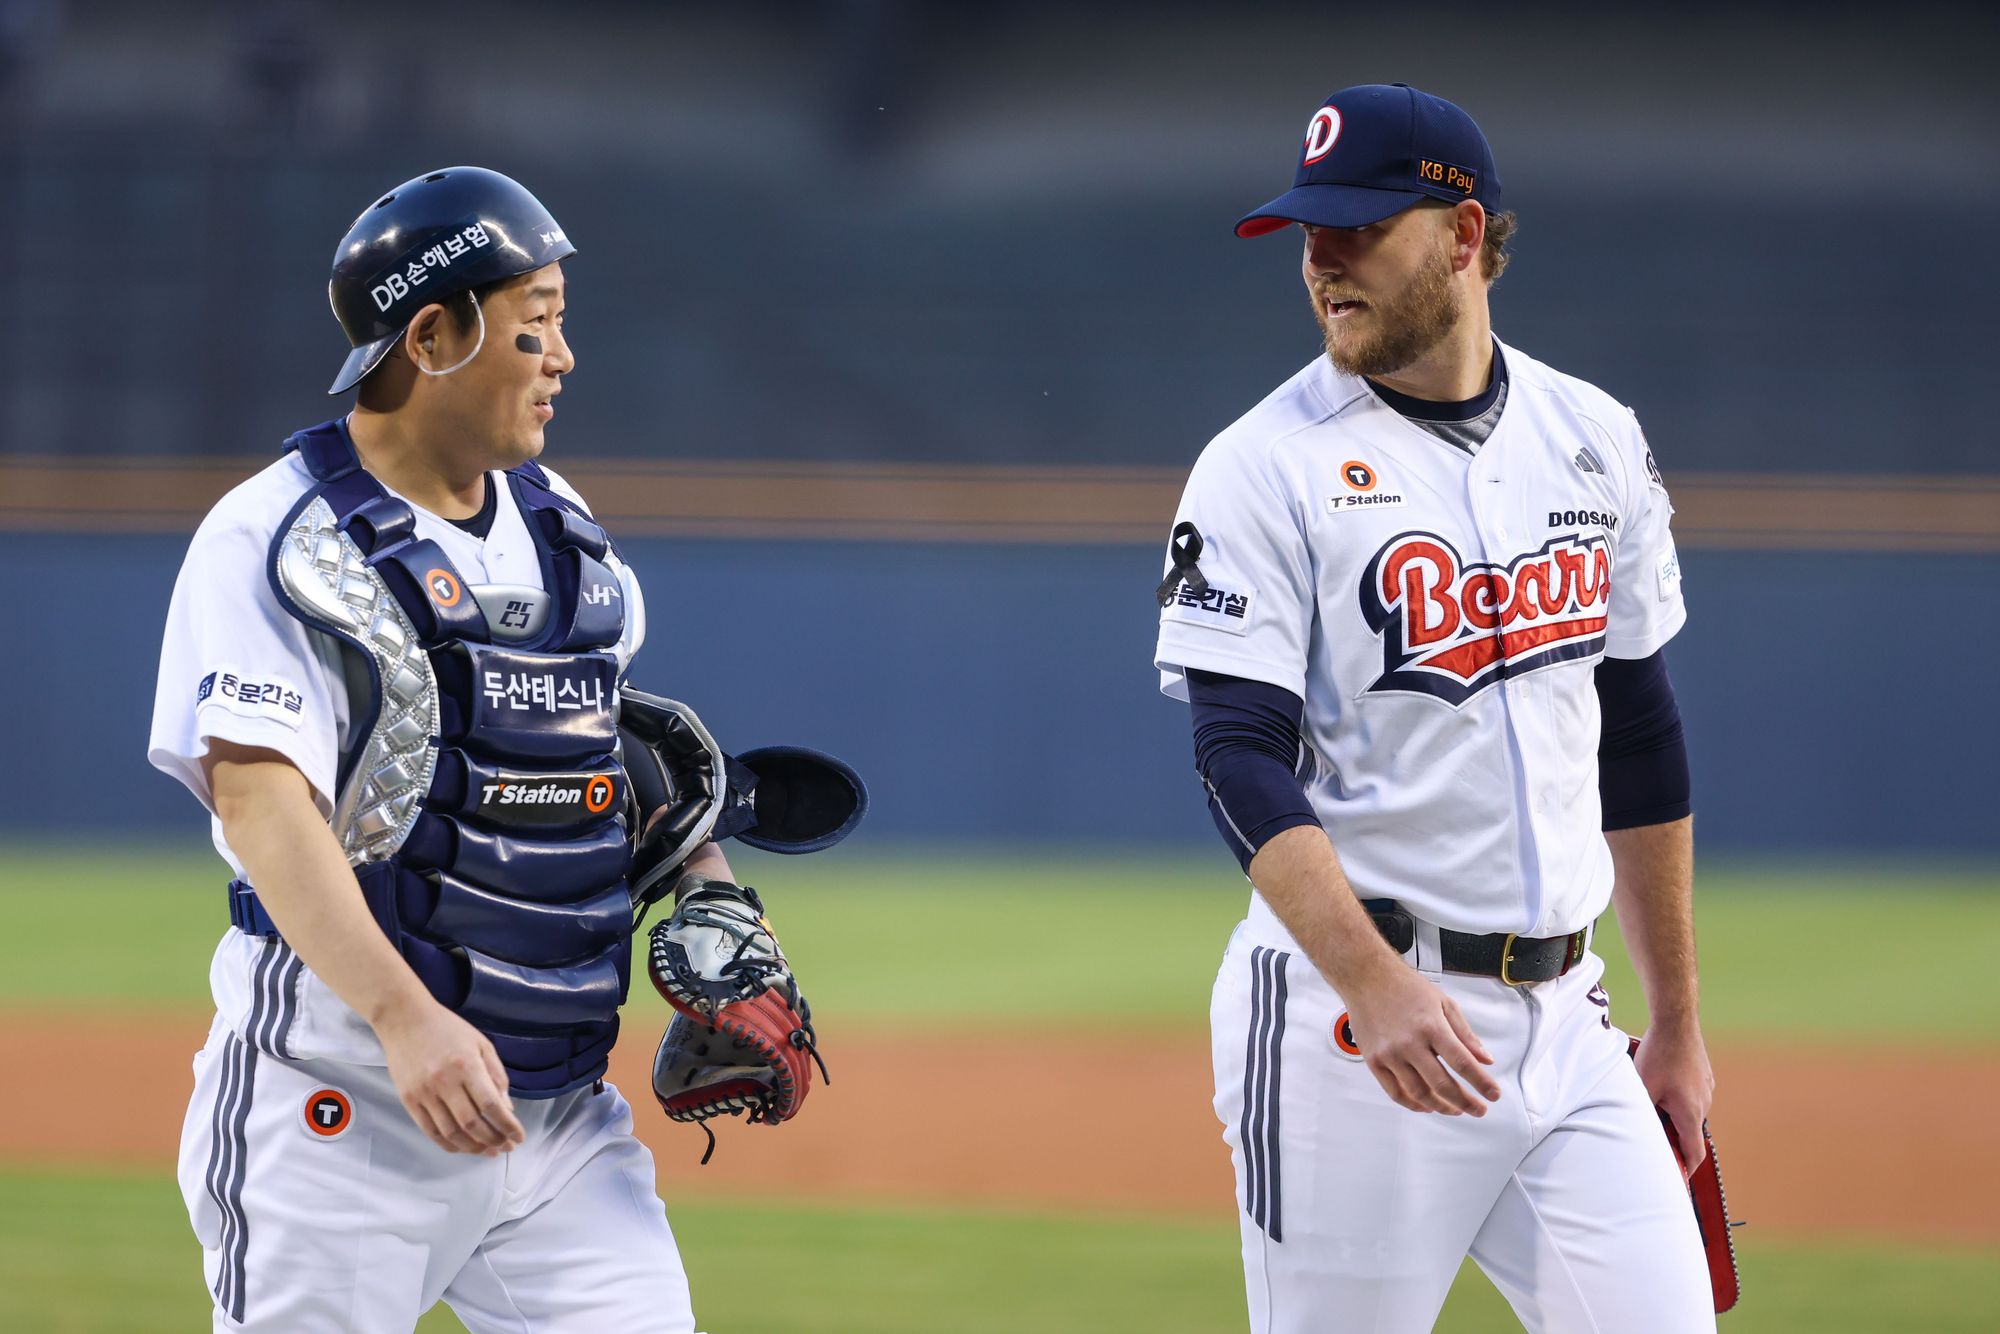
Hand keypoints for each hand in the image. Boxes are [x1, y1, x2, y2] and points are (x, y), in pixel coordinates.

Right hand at [373, 996, 525, 1155]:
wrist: (405, 1020)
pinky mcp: (409, 1100)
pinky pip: (430, 1131)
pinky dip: (449, 1144)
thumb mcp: (481, 1044)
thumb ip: (497, 1076)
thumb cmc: (447, 1029)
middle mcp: (445, 1082)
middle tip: (506, 1147)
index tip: (518, 1137)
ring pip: (451, 1133)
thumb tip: (507, 1109)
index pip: (491, 1105)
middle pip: (472, 1124)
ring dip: (473, 1147)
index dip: (507, 1126)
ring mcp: (424, 1093)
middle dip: (493, 1140)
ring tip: (488, 1151)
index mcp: (467, 1066)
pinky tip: (463, 1147)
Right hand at [1343, 960, 1501, 1115]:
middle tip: (1478, 1109)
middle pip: (1442, 1084)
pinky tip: (1426, 1105)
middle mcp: (1409, 1043)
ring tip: (1455, 1109)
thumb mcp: (1444, 1003)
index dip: (1481, 1083)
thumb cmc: (1405, 987)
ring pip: (1419, 1093)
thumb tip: (1484, 1059)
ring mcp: (1390, 1054)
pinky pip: (1395, 1092)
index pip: (1462, 1062)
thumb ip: (1465, 1034)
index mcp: (1431, 1026)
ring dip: (1441, 1107)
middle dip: (1465, 1102)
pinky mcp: (1374, 1061)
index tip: (1493, 1094)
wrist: (1367, 978)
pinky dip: (1413, 1104)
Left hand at [1634, 1022, 1713, 1174]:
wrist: (1676, 1022)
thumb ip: (1642, 1114)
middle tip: (1656, 1146)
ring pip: (1690, 1115)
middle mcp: (1704, 1105)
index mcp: (1690, 1114)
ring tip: (1654, 1111)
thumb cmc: (1657, 1055)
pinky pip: (1692, 1098)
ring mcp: (1707, 1090)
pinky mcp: (1705, 1077)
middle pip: (1690, 1135)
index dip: (1685, 1170)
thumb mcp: (1642, 1088)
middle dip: (1674, 1143)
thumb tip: (1635, 1132)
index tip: (1677, 1181)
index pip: (1693, 1154)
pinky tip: (1663, 1089)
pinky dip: (1679, 1102)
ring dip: (1675, 1119)